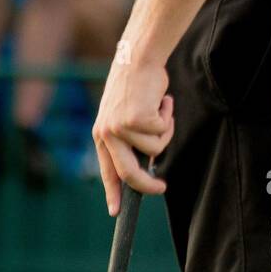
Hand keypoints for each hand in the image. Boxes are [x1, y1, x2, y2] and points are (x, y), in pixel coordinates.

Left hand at [92, 51, 173, 214]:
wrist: (138, 59)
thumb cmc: (137, 87)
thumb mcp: (126, 116)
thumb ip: (131, 140)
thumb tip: (147, 163)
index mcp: (101, 135)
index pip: (107, 172)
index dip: (113, 193)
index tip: (116, 212)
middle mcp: (107, 133)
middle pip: (129, 173)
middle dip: (147, 185)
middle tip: (162, 188)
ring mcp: (120, 127)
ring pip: (154, 148)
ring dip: (165, 130)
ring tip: (161, 110)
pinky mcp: (135, 118)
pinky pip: (162, 131)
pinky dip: (169, 116)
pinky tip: (162, 101)